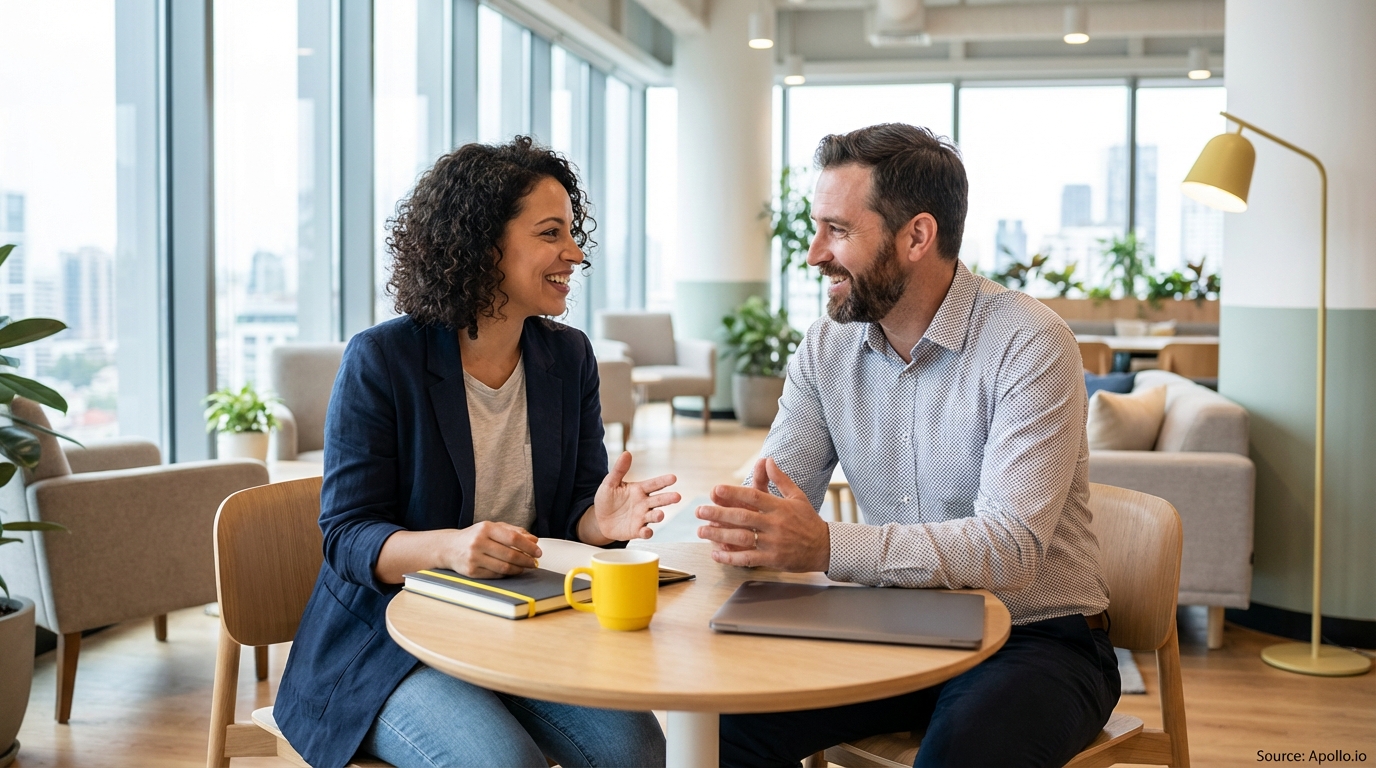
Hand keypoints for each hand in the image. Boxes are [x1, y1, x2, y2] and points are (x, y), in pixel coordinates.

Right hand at [437, 521, 541, 577]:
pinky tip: (513, 571)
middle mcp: (478, 542)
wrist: (449, 548)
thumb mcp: (492, 528)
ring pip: (504, 567)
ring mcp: (474, 558)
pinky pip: (495, 574)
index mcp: (486, 528)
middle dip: (526, 560)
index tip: (538, 552)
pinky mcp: (471, 571)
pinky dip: (507, 574)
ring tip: (525, 567)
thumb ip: (513, 531)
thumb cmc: (474, 536)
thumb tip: (534, 540)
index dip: (529, 547)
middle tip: (534, 562)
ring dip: (519, 569)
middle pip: (510, 554)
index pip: (513, 538)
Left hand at [586, 451, 680, 542]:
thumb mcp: (610, 483)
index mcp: (639, 490)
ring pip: (654, 516)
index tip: (673, 478)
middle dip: (668, 498)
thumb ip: (619, 470)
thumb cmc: (607, 499)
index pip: (654, 484)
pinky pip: (644, 532)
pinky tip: (646, 531)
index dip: (663, 481)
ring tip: (660, 514)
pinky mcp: (637, 531)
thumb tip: (626, 453)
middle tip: (677, 496)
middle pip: (659, 500)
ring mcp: (642, 517)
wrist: (599, 518)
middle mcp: (644, 503)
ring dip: (658, 515)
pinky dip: (647, 532)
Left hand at [695, 457, 829, 571]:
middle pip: (743, 517)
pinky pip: (748, 558)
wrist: (825, 547)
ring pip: (742, 538)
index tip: (716, 490)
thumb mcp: (797, 496)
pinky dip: (730, 558)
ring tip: (701, 531)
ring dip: (719, 535)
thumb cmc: (809, 521)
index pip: (753, 496)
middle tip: (699, 511)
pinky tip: (715, 554)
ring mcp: (773, 542)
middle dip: (718, 514)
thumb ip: (780, 479)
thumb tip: (767, 460)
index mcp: (780, 507)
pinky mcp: (773, 558)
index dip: (734, 493)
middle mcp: (775, 524)